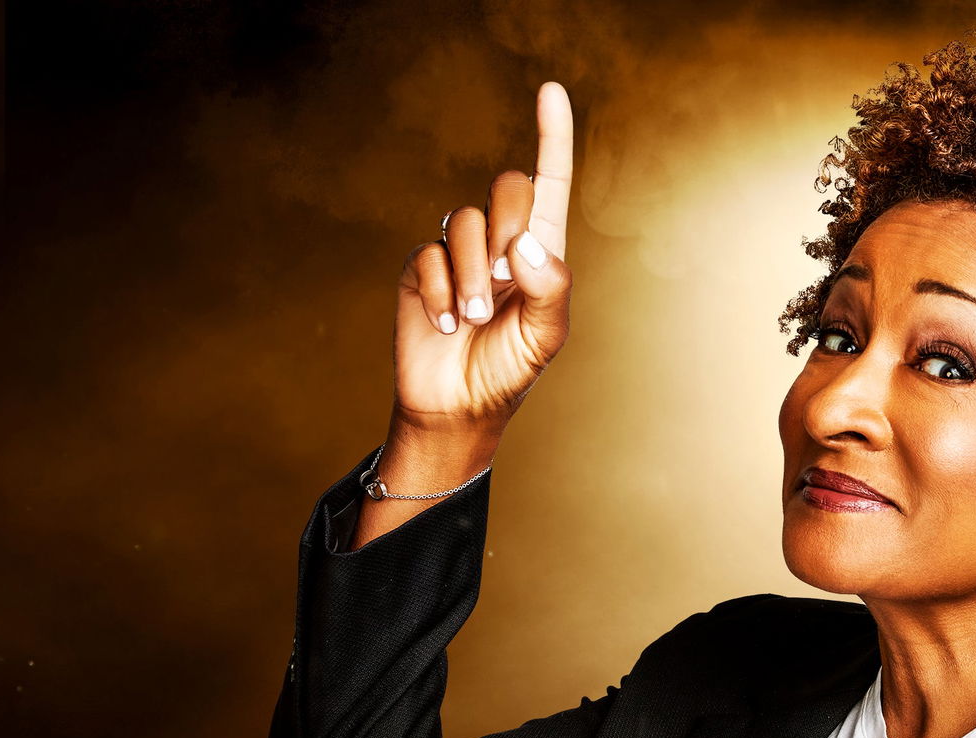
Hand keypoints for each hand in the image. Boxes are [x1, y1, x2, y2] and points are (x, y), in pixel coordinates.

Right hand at [391, 81, 574, 435]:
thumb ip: (548, 288)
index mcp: (542, 251)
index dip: (553, 136)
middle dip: (507, 227)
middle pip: (507, 188)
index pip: (551, 182)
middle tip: (504, 280)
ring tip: (473, 319)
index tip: (551, 90)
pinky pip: (428, 255)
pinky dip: (442, 291)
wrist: (459, 408)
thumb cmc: (511, 371)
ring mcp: (459, 253)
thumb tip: (525, 242)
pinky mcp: (422, 270)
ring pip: (463, 221)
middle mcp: (501, 242)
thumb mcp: (546, 336)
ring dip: (472, 275)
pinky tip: (447, 324)